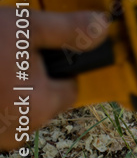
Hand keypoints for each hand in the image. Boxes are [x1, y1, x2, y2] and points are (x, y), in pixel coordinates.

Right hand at [0, 8, 109, 150]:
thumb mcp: (27, 27)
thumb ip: (70, 30)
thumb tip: (104, 28)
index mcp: (41, 107)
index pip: (72, 88)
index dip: (64, 65)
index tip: (46, 50)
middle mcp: (18, 131)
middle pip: (43, 99)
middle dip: (33, 76)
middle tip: (10, 52)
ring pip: (17, 108)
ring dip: (9, 87)